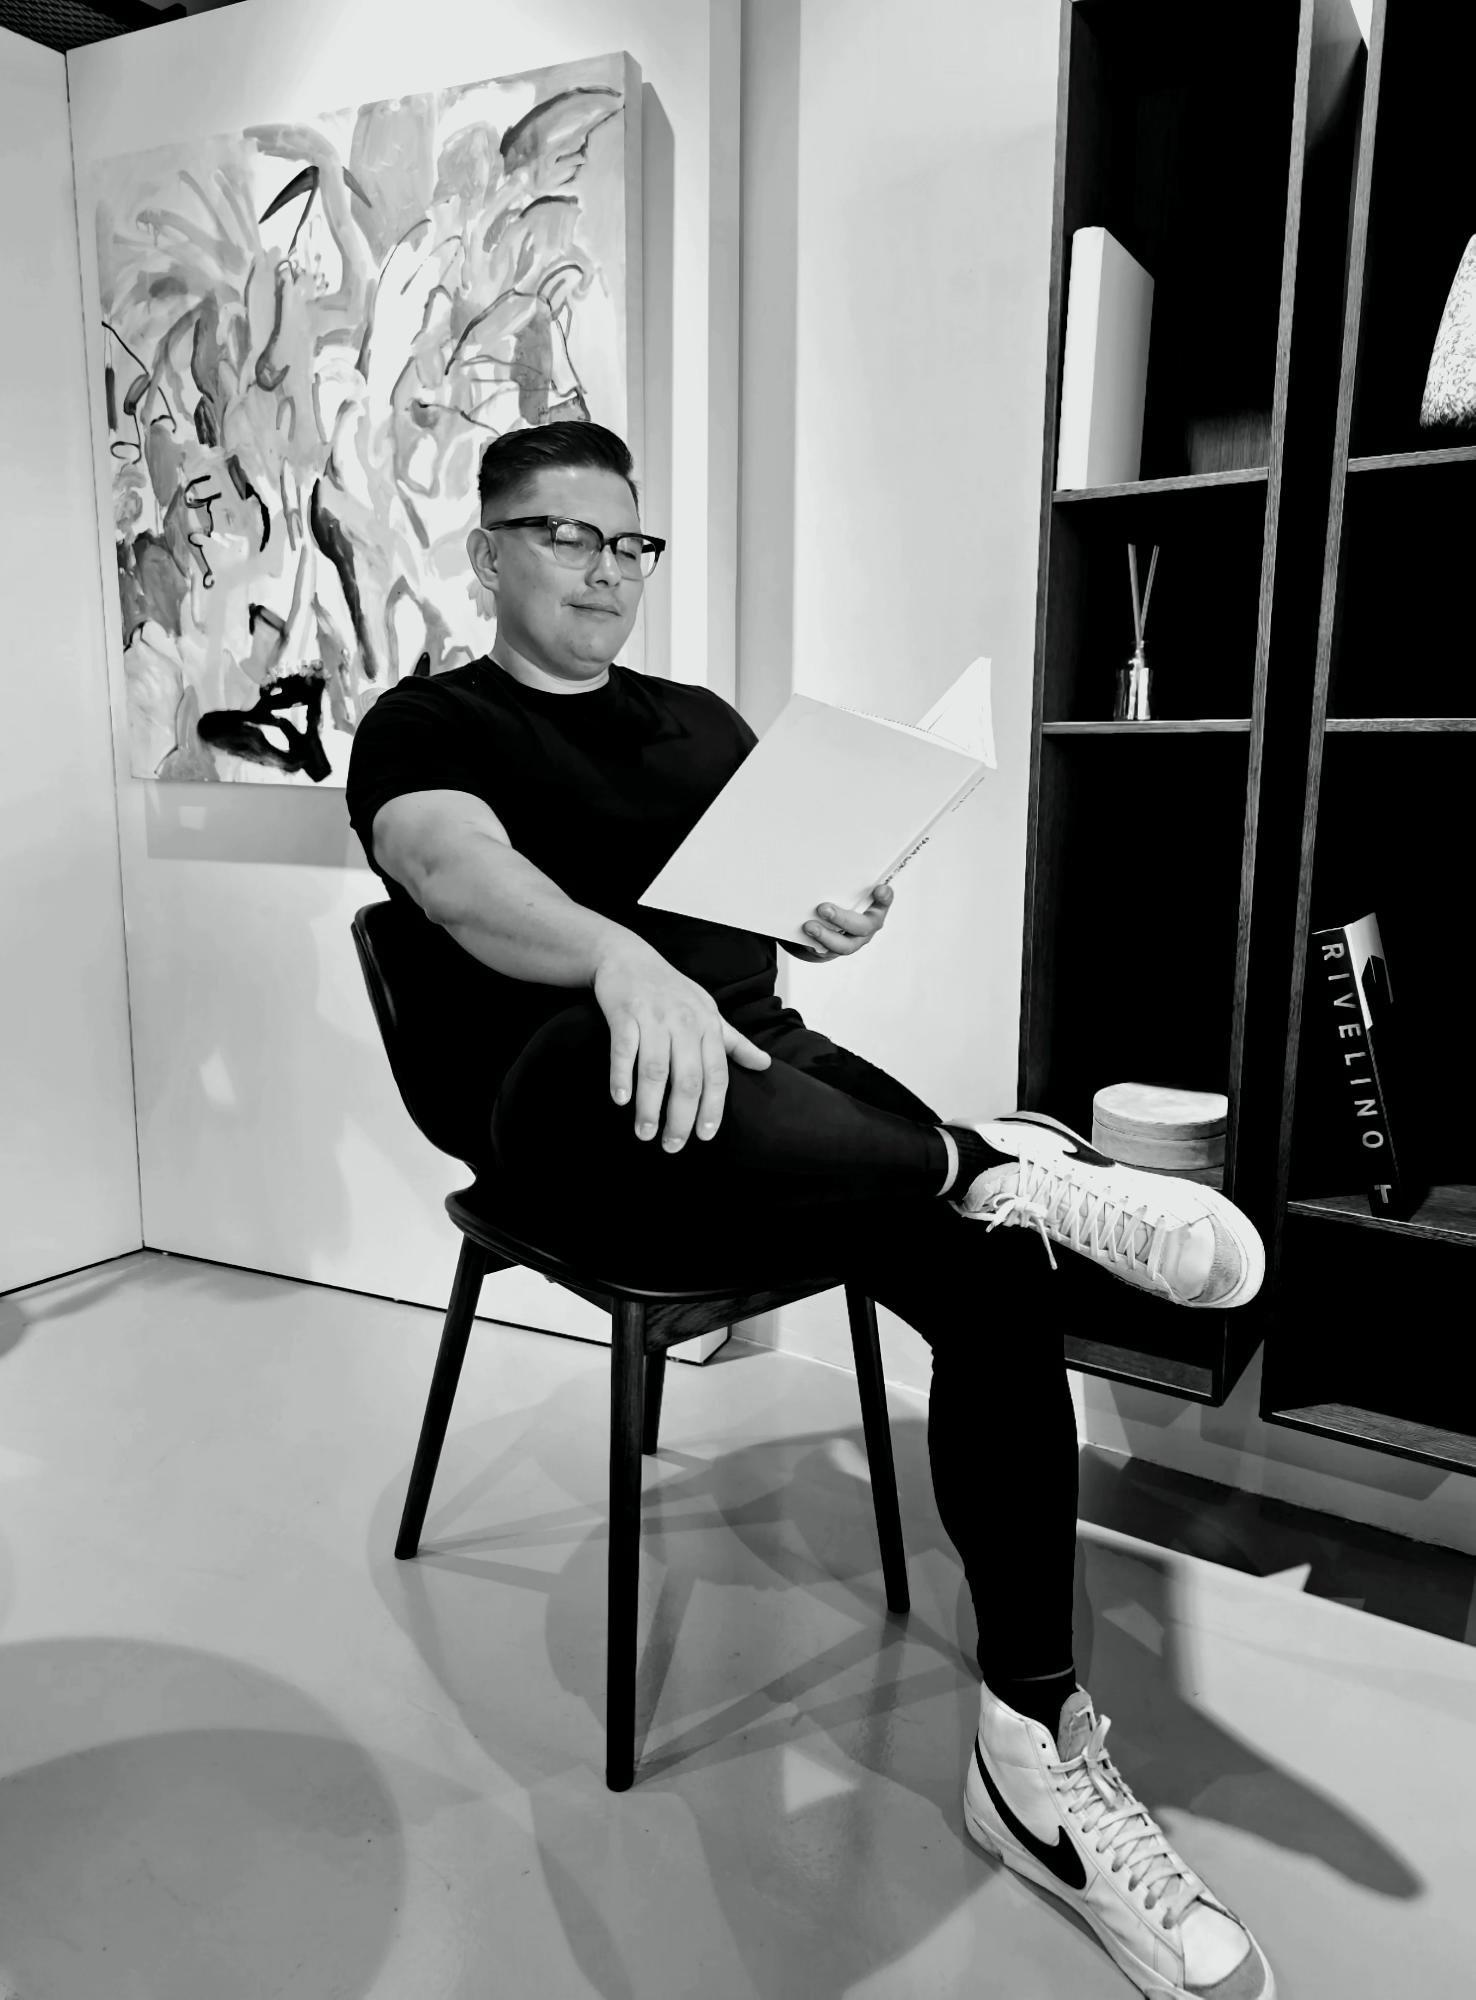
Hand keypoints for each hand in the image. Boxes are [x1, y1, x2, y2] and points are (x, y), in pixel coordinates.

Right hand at [593, 941, 771, 1151]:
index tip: (705, 1136)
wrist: (627, 957)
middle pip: (687, 1078)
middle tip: (672, 1146)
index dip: (713, 1107)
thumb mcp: (708, 1011)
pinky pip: (624, 1049)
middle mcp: (684, 1022)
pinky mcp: (624, 1013)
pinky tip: (621, 1100)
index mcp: (707, 1025)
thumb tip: (765, 1065)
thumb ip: (734, 1041)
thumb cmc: (671, 989)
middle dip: (681, 1117)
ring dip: (650, 1105)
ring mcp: (653, 1017)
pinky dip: (622, 1076)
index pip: (716, 1074)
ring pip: (655, 1069)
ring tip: (645, 1133)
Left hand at [794, 882, 894, 960]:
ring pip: (845, 945)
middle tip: (823, 908)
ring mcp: (853, 941)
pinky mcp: (836, 950)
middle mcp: (867, 926)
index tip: (879, 888)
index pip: (884, 901)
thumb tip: (821, 865)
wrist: (826, 924)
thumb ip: (842, 884)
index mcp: (874, 907)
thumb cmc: (839, 900)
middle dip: (842, 918)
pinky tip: (805, 934)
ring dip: (825, 935)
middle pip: (862, 926)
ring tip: (809, 926)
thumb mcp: (844, 890)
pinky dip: (816, 942)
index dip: (884, 896)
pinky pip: (827, 951)